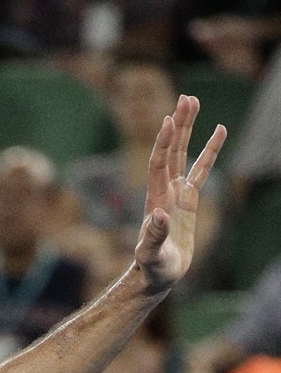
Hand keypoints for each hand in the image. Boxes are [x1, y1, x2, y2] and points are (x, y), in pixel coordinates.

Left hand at [135, 95, 225, 293]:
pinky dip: (210, 150)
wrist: (157, 273)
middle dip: (179, 124)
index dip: (163, 143)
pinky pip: (202, 169)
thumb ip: (154, 237)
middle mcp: (164, 190)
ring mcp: (176, 192)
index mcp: (155, 198)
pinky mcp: (189, 199)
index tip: (168, 119)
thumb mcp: (151, 255)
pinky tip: (220, 130)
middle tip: (187, 98)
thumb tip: (157, 216)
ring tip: (193, 101)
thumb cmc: (152, 266)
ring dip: (189, 129)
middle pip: (172, 150)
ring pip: (184, 153)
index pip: (159, 164)